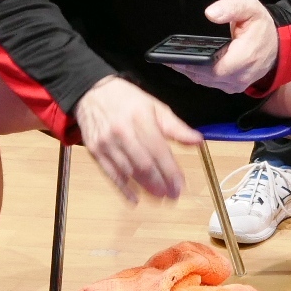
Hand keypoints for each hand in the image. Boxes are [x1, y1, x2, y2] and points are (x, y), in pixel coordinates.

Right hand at [73, 77, 202, 202]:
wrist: (92, 92)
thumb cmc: (129, 100)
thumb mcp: (156, 107)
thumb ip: (176, 127)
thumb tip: (198, 142)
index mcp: (141, 119)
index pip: (159, 150)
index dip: (170, 171)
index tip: (180, 185)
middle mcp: (122, 132)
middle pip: (144, 165)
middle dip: (160, 184)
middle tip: (172, 196)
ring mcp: (106, 143)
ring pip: (128, 172)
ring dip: (145, 188)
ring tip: (159, 197)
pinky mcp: (95, 151)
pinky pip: (110, 174)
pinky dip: (123, 189)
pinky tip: (135, 199)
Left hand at [174, 0, 279, 93]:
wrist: (276, 46)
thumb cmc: (261, 26)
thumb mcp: (250, 8)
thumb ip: (231, 7)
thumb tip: (210, 13)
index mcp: (246, 57)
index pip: (216, 68)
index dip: (195, 64)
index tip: (176, 57)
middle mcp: (241, 76)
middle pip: (207, 77)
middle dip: (187, 67)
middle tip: (167, 57)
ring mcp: (237, 84)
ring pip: (207, 82)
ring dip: (189, 72)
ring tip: (172, 60)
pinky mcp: (232, 87)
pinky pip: (211, 83)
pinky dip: (197, 75)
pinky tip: (185, 66)